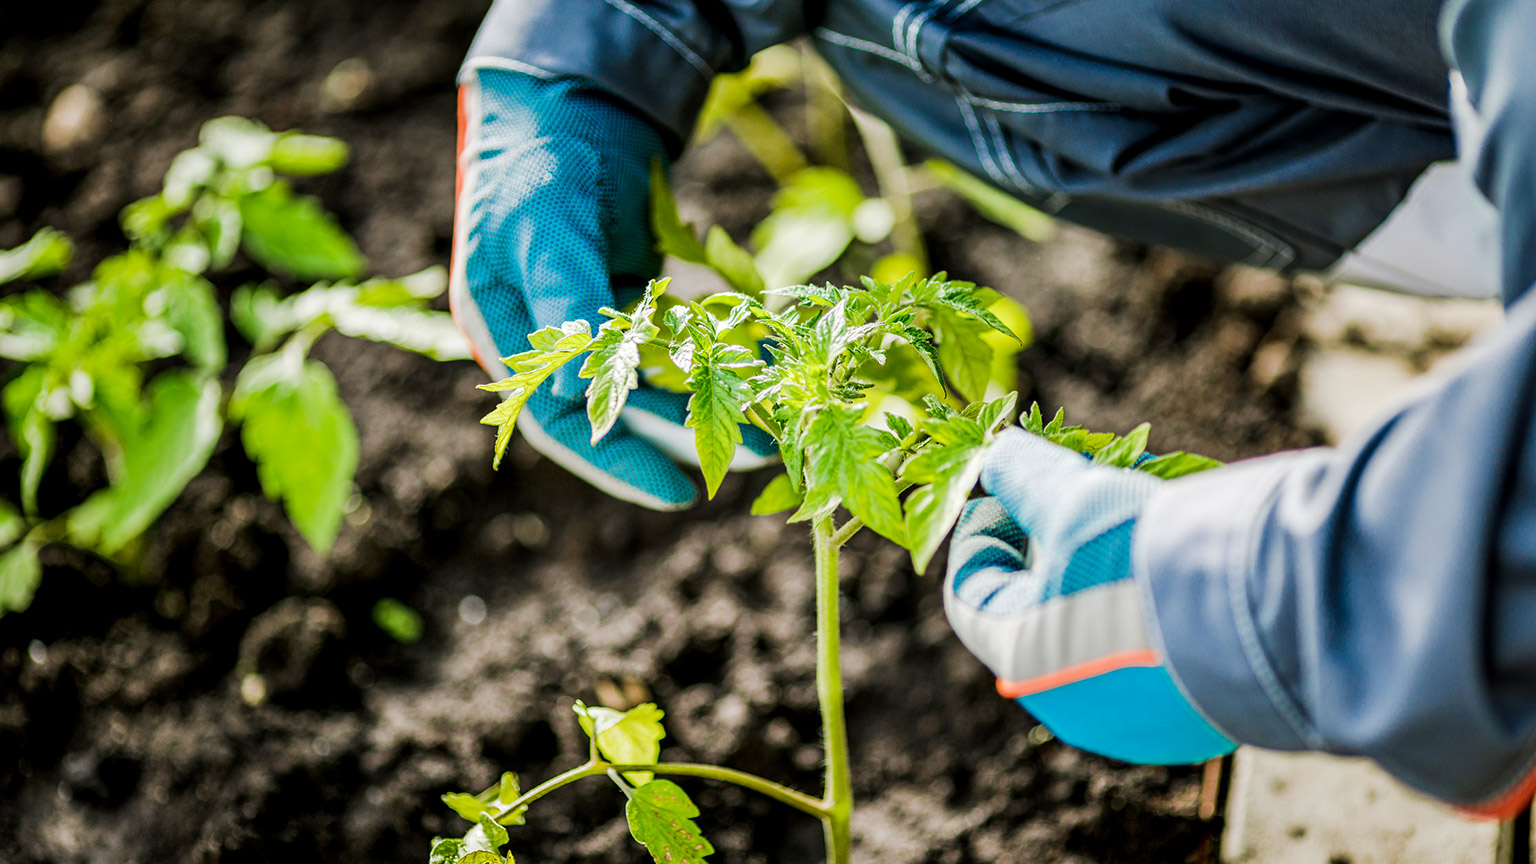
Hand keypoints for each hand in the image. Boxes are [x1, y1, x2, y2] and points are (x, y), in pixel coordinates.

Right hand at [451, 68, 774, 509]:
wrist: (571, 99)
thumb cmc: (541, 162)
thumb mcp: (546, 229)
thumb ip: (565, 301)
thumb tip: (572, 392)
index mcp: (506, 334)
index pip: (559, 423)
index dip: (618, 464)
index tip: (677, 494)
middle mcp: (549, 336)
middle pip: (619, 409)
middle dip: (687, 435)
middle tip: (755, 454)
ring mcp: (595, 316)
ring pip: (658, 377)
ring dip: (712, 398)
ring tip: (775, 421)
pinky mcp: (634, 295)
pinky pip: (682, 337)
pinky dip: (720, 350)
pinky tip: (767, 362)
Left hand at [944, 428, 1234, 763]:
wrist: (1274, 611)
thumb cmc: (1152, 557)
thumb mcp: (1077, 498)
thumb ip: (1027, 476)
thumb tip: (999, 455)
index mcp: (1024, 659)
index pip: (972, 590)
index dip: (984, 530)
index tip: (1012, 487)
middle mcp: (1072, 702)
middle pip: (1040, 603)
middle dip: (1055, 535)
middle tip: (1080, 485)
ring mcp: (1135, 716)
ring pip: (1101, 620)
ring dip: (1108, 557)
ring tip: (1136, 500)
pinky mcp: (1193, 712)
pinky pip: (1153, 644)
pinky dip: (1153, 593)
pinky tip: (1178, 542)